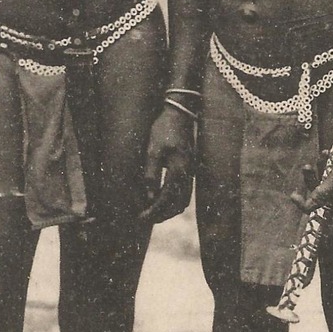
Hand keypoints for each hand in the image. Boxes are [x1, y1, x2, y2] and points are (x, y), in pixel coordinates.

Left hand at [138, 106, 194, 224]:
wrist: (180, 113)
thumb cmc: (164, 129)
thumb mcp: (152, 149)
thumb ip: (151, 174)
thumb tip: (149, 197)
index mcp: (178, 170)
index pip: (166, 200)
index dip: (153, 212)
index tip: (140, 218)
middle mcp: (188, 174)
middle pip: (178, 205)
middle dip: (162, 215)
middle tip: (145, 218)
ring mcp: (192, 172)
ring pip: (184, 201)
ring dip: (169, 210)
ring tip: (153, 212)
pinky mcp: (191, 168)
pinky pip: (185, 192)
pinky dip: (175, 201)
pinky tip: (163, 198)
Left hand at [290, 134, 332, 213]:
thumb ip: (322, 194)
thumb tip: (308, 207)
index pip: (320, 212)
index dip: (304, 206)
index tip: (293, 195)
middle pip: (321, 196)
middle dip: (311, 180)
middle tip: (306, 167)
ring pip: (326, 183)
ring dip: (319, 169)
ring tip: (321, 155)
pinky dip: (328, 164)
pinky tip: (327, 153)